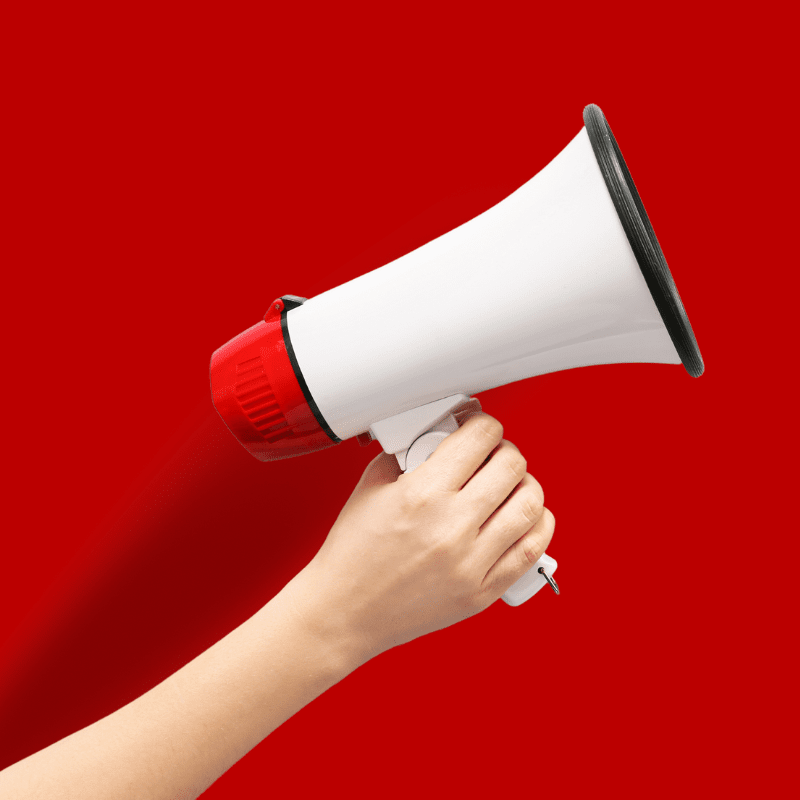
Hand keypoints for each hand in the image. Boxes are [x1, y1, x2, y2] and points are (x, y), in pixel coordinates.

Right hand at [290, 407, 555, 660]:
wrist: (345, 612)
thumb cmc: (353, 555)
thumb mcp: (370, 488)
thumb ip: (406, 453)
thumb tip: (438, 433)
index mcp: (421, 494)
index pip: (479, 438)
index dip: (484, 423)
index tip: (479, 427)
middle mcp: (451, 526)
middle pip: (511, 466)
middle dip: (505, 451)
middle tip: (493, 455)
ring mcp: (470, 562)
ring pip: (529, 505)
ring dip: (526, 485)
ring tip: (512, 485)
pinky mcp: (481, 592)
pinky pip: (531, 551)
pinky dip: (537, 526)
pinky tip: (526, 517)